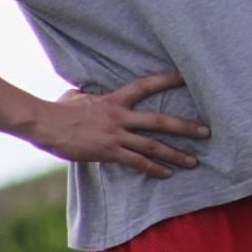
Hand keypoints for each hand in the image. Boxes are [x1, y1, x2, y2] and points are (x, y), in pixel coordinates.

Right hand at [37, 71, 210, 177]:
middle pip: (159, 121)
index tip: (186, 78)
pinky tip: (167, 174)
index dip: (166, 80)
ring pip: (152, 145)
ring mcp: (116, 135)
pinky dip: (153, 168)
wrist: (45, 123)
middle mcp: (120, 116)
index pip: (145, 86)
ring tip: (194, 161)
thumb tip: (83, 93)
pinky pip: (136, 161)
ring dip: (175, 153)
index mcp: (115, 100)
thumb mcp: (76, 96)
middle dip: (184, 127)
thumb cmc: (58, 109)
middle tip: (206, 131)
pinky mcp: (108, 152)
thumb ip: (88, 95)